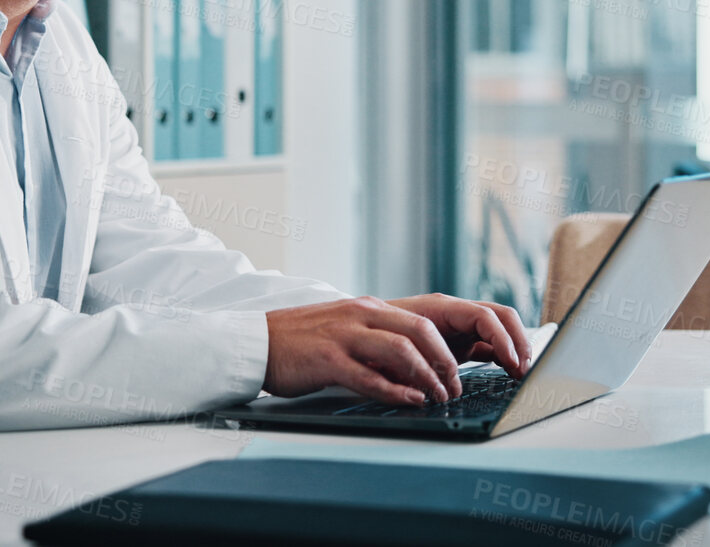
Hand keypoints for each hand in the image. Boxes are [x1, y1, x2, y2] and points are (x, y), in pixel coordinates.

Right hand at [264, 296, 464, 405]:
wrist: (256, 341)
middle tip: (452, 386)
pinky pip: (370, 377)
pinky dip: (395, 391)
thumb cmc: (300, 340)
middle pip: (419, 332)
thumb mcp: (343, 327)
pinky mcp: (327, 360)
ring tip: (436, 397)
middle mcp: (359, 316)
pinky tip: (409, 400)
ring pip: (400, 351)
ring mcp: (343, 336)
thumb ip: (374, 336)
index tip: (453, 373)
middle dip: (443, 362)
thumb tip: (410, 361)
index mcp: (366, 308)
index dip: (444, 349)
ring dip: (425, 377)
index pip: (420, 322)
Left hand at [385, 293, 532, 378]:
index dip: (502, 339)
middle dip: (518, 341)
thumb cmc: (373, 339)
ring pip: (499, 329)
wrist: (359, 334)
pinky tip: (509, 373)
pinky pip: (490, 345)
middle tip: (526, 371)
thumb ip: (412, 365)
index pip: (484, 316)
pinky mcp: (460, 342)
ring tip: (521, 373)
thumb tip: (430, 385)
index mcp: (440, 308)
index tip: (513, 363)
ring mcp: (459, 326)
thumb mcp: (389, 352)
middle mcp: (454, 313)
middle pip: (500, 318)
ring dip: (514, 348)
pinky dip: (503, 356)